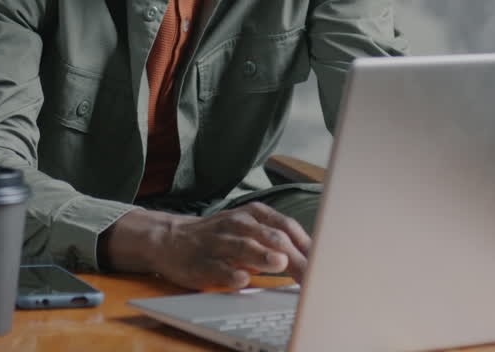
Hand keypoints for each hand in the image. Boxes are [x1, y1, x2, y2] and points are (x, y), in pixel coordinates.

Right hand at [102, 202, 311, 289]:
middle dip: (293, 255)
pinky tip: (242, 279)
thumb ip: (279, 238)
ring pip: (244, 246)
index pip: (287, 227)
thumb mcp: (250, 228)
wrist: (170, 239)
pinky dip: (231, 274)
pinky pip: (218, 267)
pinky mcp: (201, 261)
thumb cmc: (220, 236)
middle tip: (312, 272)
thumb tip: (314, 255)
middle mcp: (237, 224)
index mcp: (253, 215)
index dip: (307, 245)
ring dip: (262, 255)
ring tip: (279, 263)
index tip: (324, 263)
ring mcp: (218, 242)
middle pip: (270, 237)